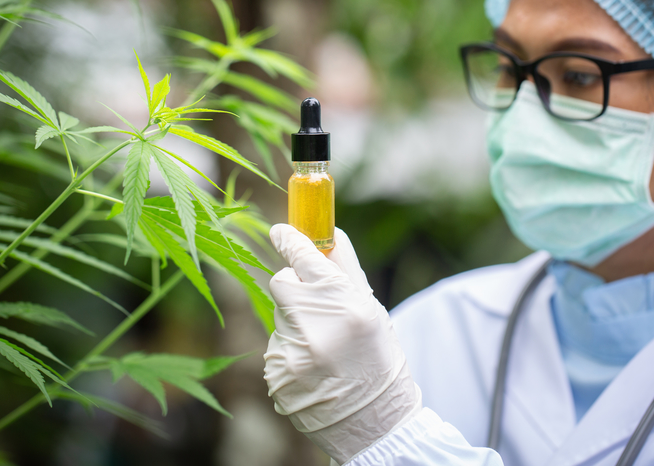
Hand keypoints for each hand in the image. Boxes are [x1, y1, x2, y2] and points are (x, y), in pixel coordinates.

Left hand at [264, 224, 420, 463]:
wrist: (372, 422)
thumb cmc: (377, 358)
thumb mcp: (372, 310)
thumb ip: (346, 269)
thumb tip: (329, 232)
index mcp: (343, 304)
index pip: (303, 257)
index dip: (290, 240)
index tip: (281, 232)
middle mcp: (314, 325)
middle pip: (282, 282)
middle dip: (295, 287)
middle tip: (317, 307)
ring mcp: (291, 352)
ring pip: (280, 316)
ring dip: (296, 324)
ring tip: (323, 349)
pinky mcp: (275, 373)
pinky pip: (276, 345)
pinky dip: (291, 351)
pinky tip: (313, 367)